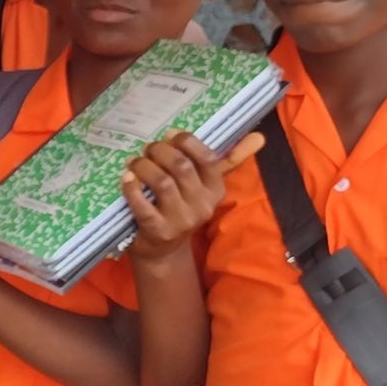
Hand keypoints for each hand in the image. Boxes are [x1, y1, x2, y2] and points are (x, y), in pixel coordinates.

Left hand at [124, 131, 262, 261]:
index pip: (208, 159)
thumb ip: (229, 160)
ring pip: (163, 182)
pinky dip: (132, 188)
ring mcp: (180, 220)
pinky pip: (142, 204)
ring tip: (134, 162)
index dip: (187, 142)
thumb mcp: (204, 187)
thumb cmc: (181, 208)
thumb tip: (260, 136)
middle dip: (161, 151)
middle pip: (181, 167)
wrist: (162, 250)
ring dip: (144, 166)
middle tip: (148, 148)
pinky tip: (126, 178)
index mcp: (215, 191)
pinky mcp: (158, 231)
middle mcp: (202, 206)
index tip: (170, 135)